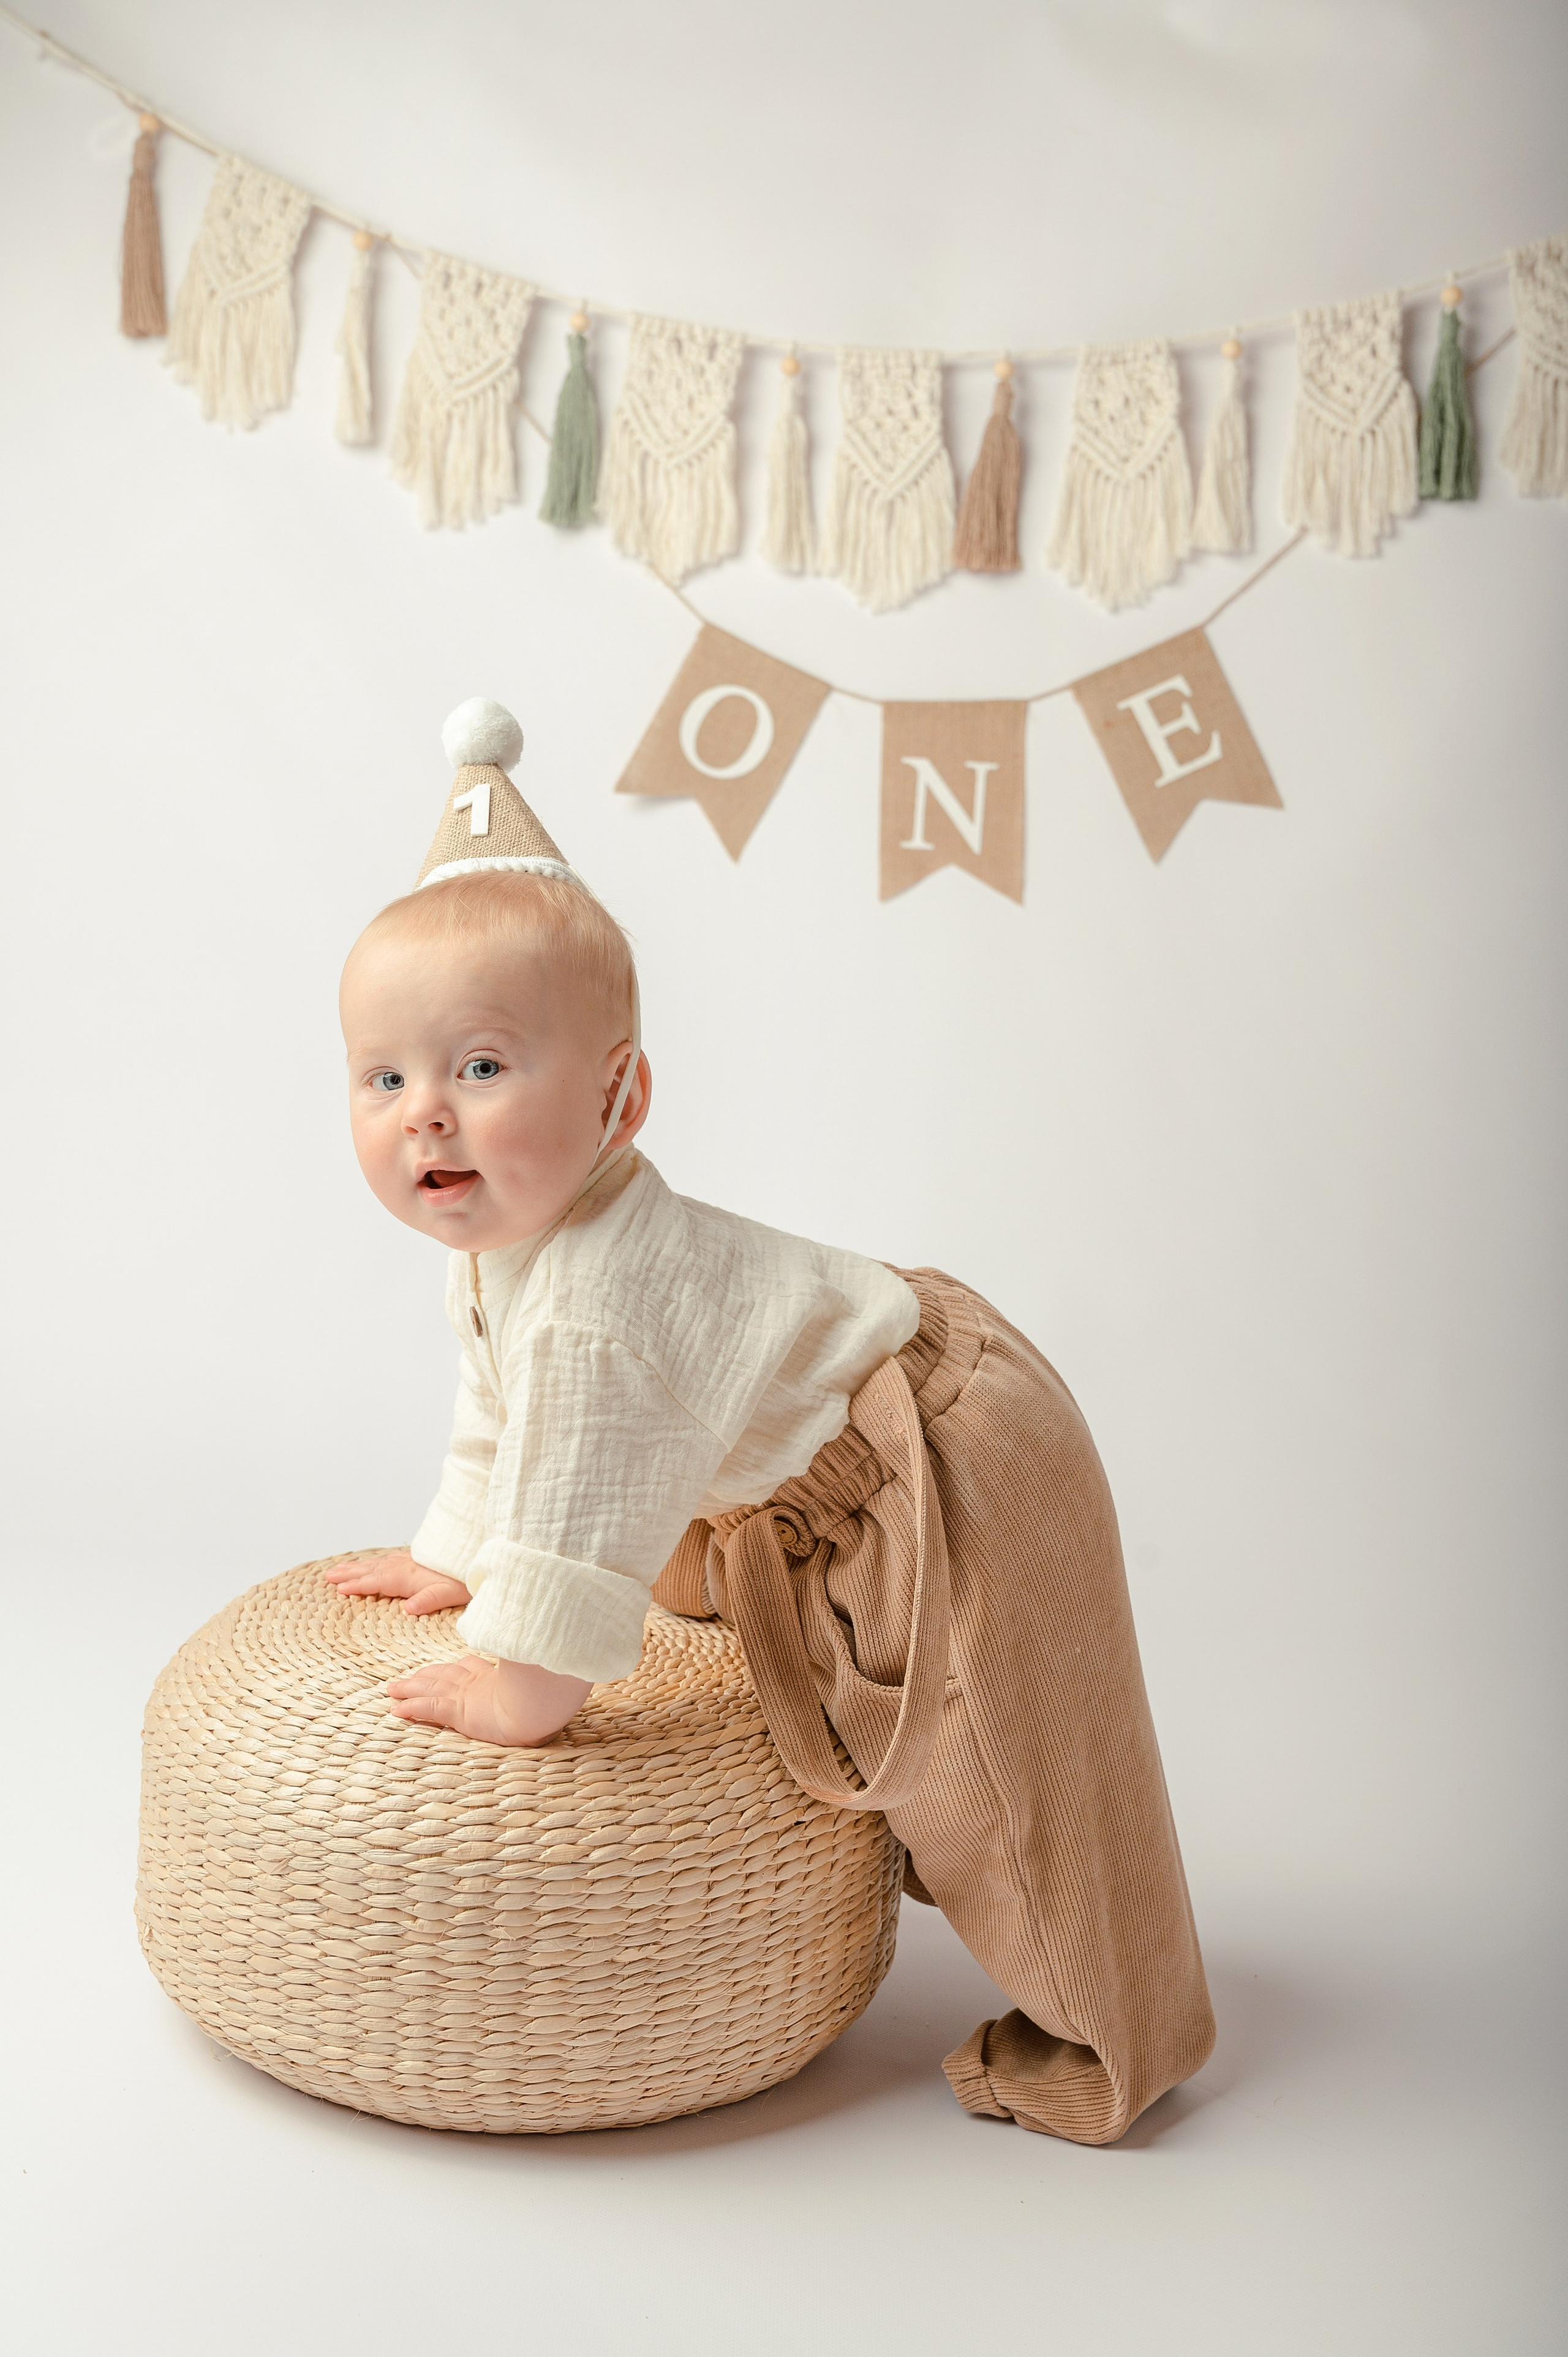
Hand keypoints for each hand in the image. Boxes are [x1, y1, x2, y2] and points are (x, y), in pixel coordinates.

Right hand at [323, 1548, 470, 1615]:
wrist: (481, 1554)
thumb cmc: (467, 1579)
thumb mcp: (452, 1594)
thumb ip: (429, 1600)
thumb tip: (408, 1610)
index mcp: (411, 1577)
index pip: (378, 1582)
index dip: (358, 1585)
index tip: (338, 1588)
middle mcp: (407, 1566)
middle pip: (373, 1569)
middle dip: (350, 1573)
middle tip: (328, 1575)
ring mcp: (412, 1560)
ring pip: (379, 1562)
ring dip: (359, 1566)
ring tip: (341, 1568)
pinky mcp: (419, 1557)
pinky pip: (389, 1558)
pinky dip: (376, 1561)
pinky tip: (375, 1562)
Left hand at [385, 1655, 592, 1745]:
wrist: (545, 1703)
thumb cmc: (549, 1688)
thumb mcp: (545, 1676)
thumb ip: (546, 1662)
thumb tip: (568, 1647)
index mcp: (497, 1677)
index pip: (470, 1669)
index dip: (455, 1667)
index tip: (447, 1667)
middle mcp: (480, 1684)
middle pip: (445, 1675)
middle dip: (425, 1676)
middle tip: (408, 1678)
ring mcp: (468, 1696)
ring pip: (431, 1689)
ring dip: (410, 1689)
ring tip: (392, 1690)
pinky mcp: (460, 1710)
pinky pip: (430, 1709)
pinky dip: (412, 1708)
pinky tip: (396, 1711)